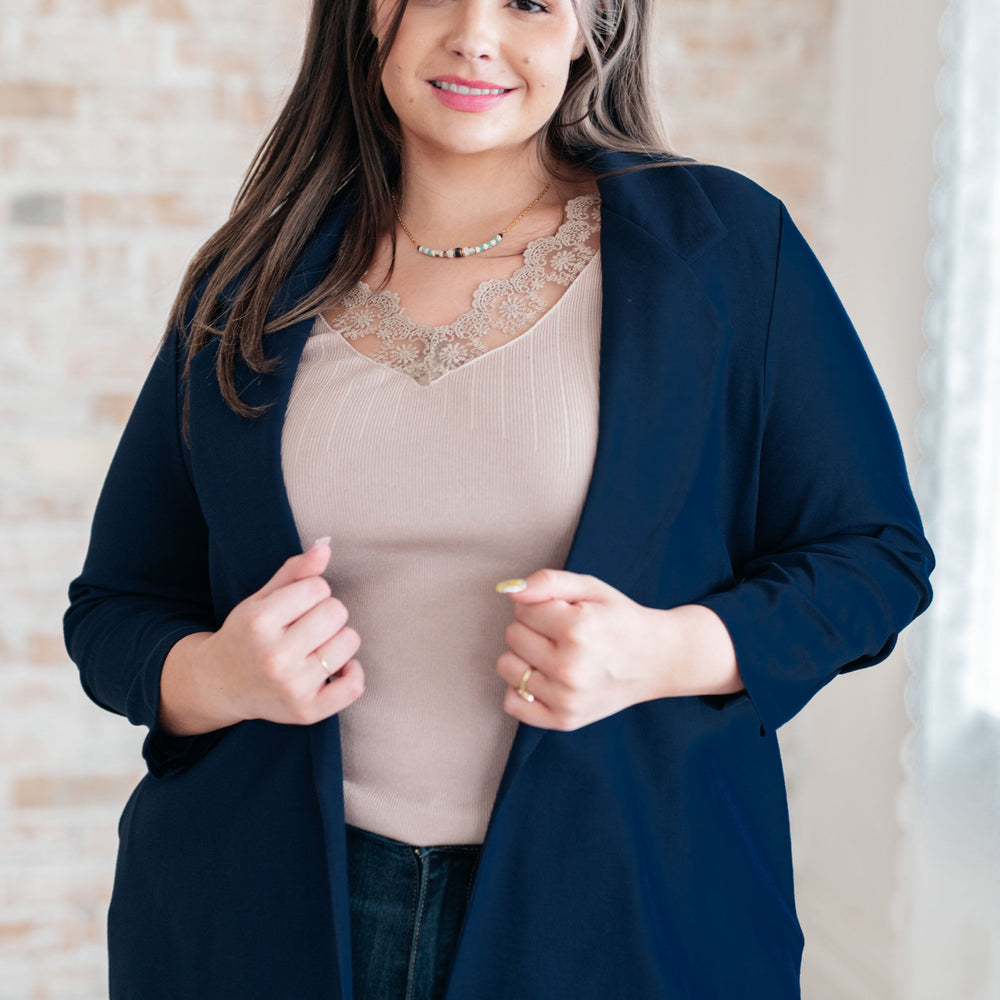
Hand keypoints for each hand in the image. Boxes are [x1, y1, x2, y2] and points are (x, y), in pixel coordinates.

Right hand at [159, 539, 363, 734]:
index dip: (312, 592)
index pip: (318, 587)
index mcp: (259, 621)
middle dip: (326, 613)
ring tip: (315, 647)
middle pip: (337, 612)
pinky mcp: (307, 710)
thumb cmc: (247, 634)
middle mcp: (274, 656)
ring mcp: (292, 686)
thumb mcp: (262, 598)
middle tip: (306, 626)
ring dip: (338, 640)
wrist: (220, 684)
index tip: (296, 606)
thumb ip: (295, 571)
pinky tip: (336, 668)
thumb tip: (325, 546)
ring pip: (350, 641)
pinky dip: (353, 673)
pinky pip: (354, 686)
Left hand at [495, 569, 669, 730]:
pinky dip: (520, 689)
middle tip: (562, 633)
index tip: (563, 612)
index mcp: (577, 629)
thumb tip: (510, 590)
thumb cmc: (621, 619)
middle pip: (512, 636)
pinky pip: (512, 703)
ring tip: (554, 654)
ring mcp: (566, 697)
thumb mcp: (591, 588)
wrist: (658, 659)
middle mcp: (570, 667)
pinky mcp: (564, 719)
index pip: (522, 610)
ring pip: (507, 667)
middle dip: (532, 628)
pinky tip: (544, 678)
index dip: (540, 606)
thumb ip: (549, 582)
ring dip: (524, 657)